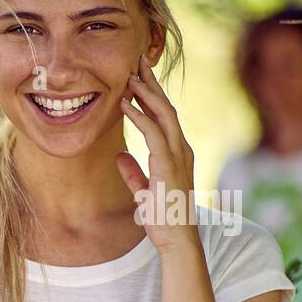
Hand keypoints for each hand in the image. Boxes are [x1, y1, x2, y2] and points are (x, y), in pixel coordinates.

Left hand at [115, 53, 196, 249]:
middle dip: (152, 84)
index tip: (137, 78)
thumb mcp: (143, 192)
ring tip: (130, 75)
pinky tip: (125, 103)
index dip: (152, 96)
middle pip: (167, 108)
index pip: (165, 117)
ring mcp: (179, 156)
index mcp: (177, 153)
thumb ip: (133, 173)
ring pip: (164, 114)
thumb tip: (119, 157)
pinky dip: (140, 116)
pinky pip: (154, 133)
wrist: (176, 240)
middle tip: (137, 61)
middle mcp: (182, 149)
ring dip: (146, 93)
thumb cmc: (162, 219)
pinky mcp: (170, 165)